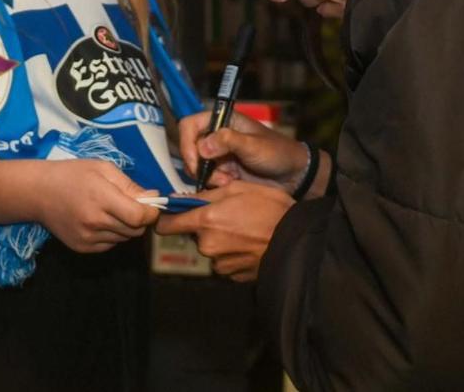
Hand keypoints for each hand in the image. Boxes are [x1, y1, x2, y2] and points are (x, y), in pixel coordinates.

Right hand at [28, 159, 162, 252]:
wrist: (39, 192)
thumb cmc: (73, 174)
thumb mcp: (103, 169)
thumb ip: (129, 185)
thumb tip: (154, 197)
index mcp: (101, 199)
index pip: (138, 217)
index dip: (151, 213)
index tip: (152, 206)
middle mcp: (95, 222)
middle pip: (134, 230)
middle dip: (140, 220)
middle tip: (133, 206)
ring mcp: (87, 238)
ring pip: (123, 239)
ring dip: (125, 227)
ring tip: (112, 211)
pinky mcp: (82, 247)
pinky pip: (110, 245)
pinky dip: (112, 235)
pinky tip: (100, 221)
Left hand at [154, 181, 294, 281]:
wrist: (296, 241)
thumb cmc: (269, 208)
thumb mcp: (238, 188)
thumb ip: (206, 194)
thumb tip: (183, 199)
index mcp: (205, 220)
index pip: (166, 226)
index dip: (166, 219)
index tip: (170, 214)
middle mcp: (207, 246)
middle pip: (193, 235)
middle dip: (205, 226)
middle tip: (228, 215)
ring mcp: (219, 264)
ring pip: (211, 248)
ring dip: (220, 240)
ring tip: (244, 230)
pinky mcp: (232, 276)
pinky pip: (225, 261)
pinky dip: (232, 253)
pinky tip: (249, 245)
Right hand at [179, 108, 315, 193]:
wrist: (294, 176)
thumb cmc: (277, 153)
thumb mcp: (254, 145)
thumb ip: (228, 141)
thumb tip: (202, 146)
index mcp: (223, 121)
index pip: (190, 125)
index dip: (187, 142)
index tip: (195, 162)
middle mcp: (217, 136)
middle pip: (190, 148)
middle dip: (199, 166)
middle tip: (216, 177)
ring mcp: (219, 155)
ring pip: (197, 167)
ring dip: (209, 177)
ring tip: (228, 181)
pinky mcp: (223, 172)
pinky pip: (207, 179)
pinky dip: (215, 184)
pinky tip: (230, 185)